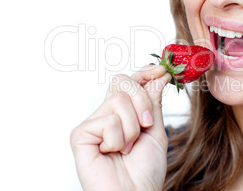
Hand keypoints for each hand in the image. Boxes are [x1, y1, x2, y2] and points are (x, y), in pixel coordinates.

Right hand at [70, 65, 171, 190]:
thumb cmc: (145, 171)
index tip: (162, 71)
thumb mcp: (156, 130)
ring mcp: (93, 123)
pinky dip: (117, 139)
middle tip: (146, 124)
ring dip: (132, 128)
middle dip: (142, 101)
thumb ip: (153, 102)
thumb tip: (157, 76)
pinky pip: (108, 120)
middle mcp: (107, 115)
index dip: (144, 73)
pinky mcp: (80, 134)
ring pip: (118, 100)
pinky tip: (111, 152)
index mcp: (124, 113)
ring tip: (127, 147)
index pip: (130, 82)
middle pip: (123, 83)